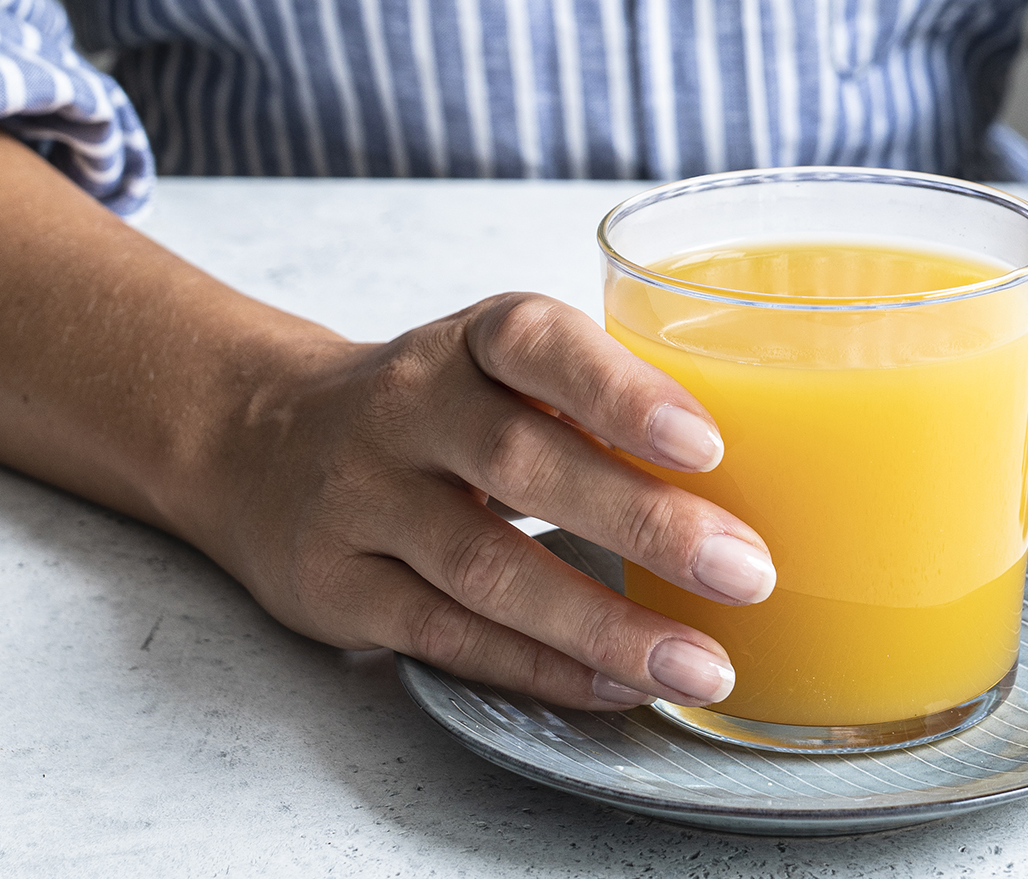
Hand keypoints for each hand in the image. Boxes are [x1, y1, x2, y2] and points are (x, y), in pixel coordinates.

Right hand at [202, 293, 776, 708]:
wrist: (254, 440)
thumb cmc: (432, 409)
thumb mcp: (494, 369)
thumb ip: (595, 406)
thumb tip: (773, 479)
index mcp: (464, 344)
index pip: (534, 342)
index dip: (620, 389)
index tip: (707, 441)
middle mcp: (403, 411)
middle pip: (520, 462)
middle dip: (643, 522)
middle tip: (747, 570)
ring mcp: (360, 503)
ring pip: (485, 568)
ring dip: (603, 623)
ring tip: (701, 662)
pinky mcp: (336, 589)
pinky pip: (448, 636)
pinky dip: (541, 667)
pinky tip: (619, 685)